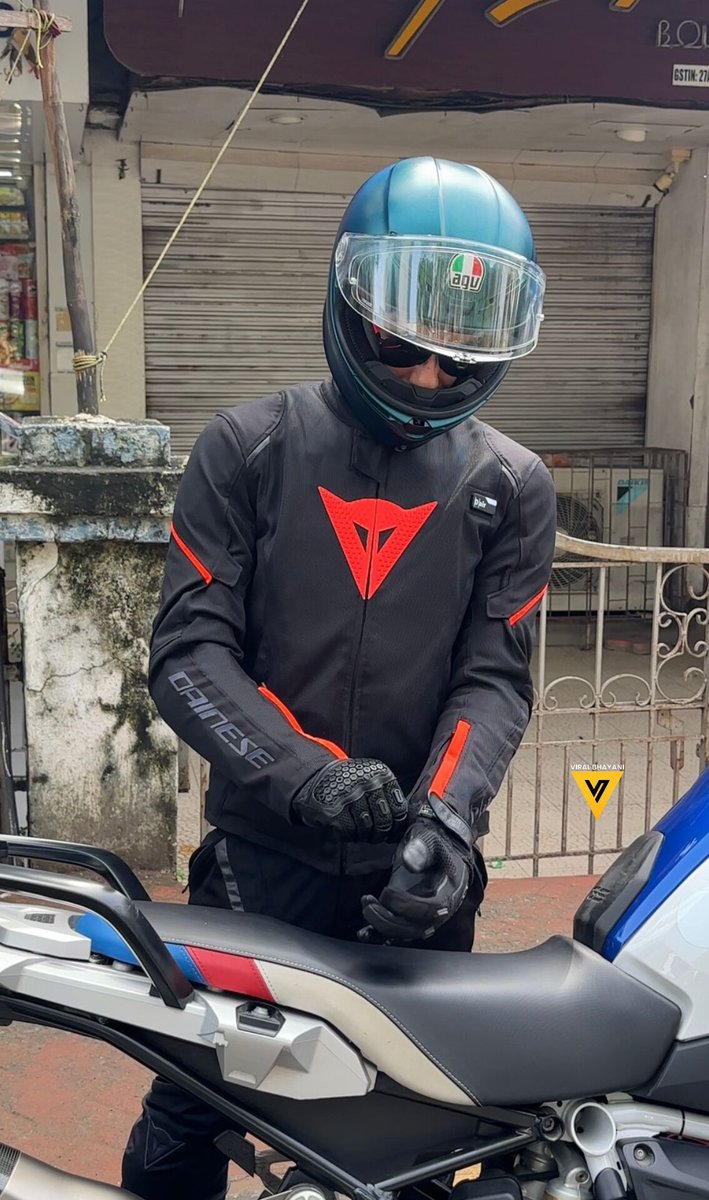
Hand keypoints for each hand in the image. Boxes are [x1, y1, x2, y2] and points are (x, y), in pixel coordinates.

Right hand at [292, 758, 407, 842]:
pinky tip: (345, 826)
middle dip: (381, 834)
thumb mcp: (372, 781)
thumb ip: (388, 798)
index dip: (398, 826)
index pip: (400, 808)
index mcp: (381, 774)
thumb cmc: (348, 785)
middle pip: (385, 821)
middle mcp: (366, 783)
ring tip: (357, 828)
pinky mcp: (333, 810)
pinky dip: (349, 835)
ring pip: (368, 829)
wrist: (314, 780)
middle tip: (375, 835)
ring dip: (364, 835)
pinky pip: (350, 833)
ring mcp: (349, 796)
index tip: (393, 831)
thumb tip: (403, 826)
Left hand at [361, 815, 470, 940]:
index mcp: (449, 892)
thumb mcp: (430, 838)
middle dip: (388, 921)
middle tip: (368, 904)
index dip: (407, 905)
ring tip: (366, 906)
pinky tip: (363, 933)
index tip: (387, 891)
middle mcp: (439, 911)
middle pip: (415, 928)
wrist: (439, 847)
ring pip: (405, 933)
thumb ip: (422, 848)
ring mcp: (425, 916)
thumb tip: (409, 861)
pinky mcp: (411, 916)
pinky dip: (380, 935)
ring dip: (381, 926)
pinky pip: (397, 932)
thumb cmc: (435, 843)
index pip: (430, 910)